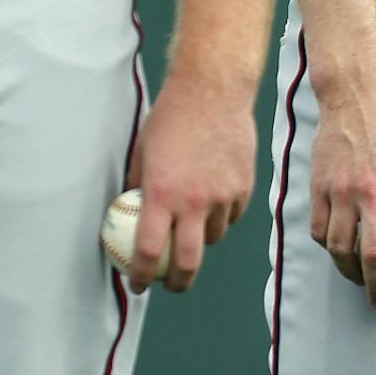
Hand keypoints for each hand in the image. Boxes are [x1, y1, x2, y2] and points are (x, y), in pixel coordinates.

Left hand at [125, 71, 258, 293]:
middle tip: (171, 284)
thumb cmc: (171, 117)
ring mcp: (224, 194)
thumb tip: (130, 214)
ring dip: (202, 239)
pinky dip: (223, 216)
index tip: (139, 284)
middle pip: (188, 262)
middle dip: (178, 282)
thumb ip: (139, 188)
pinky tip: (215, 202)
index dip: (142, 276)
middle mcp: (194, 201)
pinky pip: (233, 214)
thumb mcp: (143, 154)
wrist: (213, 90)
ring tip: (194, 226)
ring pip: (214, 237)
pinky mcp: (245, 185)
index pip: (150, 253)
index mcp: (162, 195)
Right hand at [310, 72, 375, 309]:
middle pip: (375, 255)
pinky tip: (340, 254)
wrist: (356, 95)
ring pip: (341, 249)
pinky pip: (320, 230)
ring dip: (352, 274)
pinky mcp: (319, 187)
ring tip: (362, 283)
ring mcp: (342, 190)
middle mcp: (372, 191)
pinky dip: (329, 249)